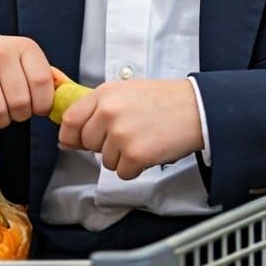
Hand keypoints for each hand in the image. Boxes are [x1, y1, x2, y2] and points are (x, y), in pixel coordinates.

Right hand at [0, 35, 54, 129]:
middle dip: (20, 115)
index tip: (38, 109)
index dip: (43, 104)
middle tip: (16, 112)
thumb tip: (66, 100)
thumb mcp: (26, 62)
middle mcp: (2, 51)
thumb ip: (46, 79)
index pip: (41, 82)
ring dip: (0, 121)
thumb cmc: (2, 62)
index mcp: (25, 47)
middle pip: (20, 101)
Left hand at [57, 78, 203, 179]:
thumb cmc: (164, 100)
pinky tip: (150, 150)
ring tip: (143, 138)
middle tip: (129, 133)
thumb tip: (67, 139)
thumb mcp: (126, 92)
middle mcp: (109, 112)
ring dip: (122, 157)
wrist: (197, 108)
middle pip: (88, 143)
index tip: (74, 141)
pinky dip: (136, 168)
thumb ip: (96, 111)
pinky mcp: (135, 154)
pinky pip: (123, 173)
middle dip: (104, 145)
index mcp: (105, 93)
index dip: (70, 135)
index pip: (69, 119)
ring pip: (105, 160)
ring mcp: (121, 133)